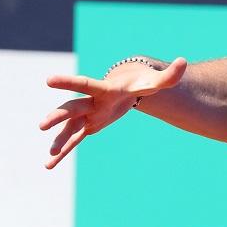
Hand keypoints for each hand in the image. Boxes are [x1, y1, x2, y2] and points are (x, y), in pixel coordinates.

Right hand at [39, 57, 187, 168]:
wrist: (127, 89)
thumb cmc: (140, 83)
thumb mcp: (154, 82)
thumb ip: (168, 75)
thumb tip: (183, 61)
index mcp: (103, 89)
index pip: (85, 84)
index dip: (68, 82)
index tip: (48, 80)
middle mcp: (91, 102)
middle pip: (72, 108)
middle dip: (58, 116)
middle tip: (43, 125)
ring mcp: (87, 115)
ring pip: (70, 128)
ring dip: (59, 141)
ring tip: (49, 157)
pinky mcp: (88, 127)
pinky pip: (73, 141)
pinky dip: (62, 152)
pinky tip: (49, 165)